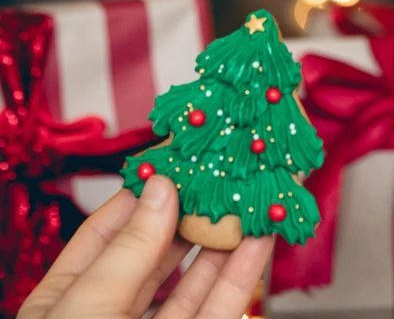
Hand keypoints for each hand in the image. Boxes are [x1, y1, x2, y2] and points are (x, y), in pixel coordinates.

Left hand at [19, 175, 272, 318]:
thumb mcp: (86, 312)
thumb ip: (128, 254)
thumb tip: (160, 190)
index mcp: (67, 302)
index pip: (108, 232)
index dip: (143, 193)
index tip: (178, 160)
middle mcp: (113, 316)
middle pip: (159, 253)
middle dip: (192, 213)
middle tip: (223, 177)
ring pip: (195, 282)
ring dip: (226, 242)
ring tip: (252, 204)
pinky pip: (218, 309)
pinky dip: (240, 278)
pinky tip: (257, 247)